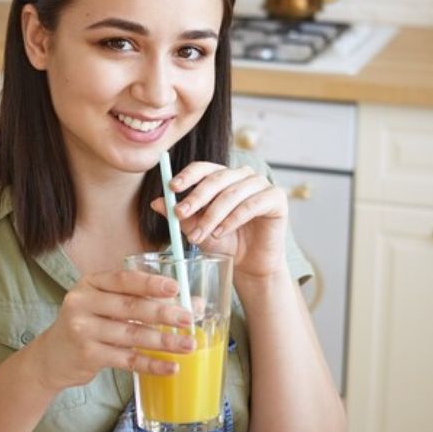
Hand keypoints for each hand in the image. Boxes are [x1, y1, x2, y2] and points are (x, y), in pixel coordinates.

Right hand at [31, 270, 196, 392]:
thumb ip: (142, 300)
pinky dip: (151, 364)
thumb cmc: (89, 324)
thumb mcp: (105, 304)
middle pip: (129, 307)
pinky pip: (126, 359)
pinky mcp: (87, 355)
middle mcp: (82, 303)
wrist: (51, 357)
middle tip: (188, 319)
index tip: (175, 288)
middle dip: (163, 313)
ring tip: (188, 345)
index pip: (123, 280)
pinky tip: (171, 367)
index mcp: (90, 283)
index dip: (150, 284)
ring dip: (163, 341)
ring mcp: (82, 330)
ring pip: (131, 335)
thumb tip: (194, 303)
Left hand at [150, 162, 288, 283]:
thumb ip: (179, 216)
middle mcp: (243, 176)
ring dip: (212, 215)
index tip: (171, 188)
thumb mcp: (196, 229)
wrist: (250, 264)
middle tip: (180, 214)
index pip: (204, 167)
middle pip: (216, 179)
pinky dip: (233, 219)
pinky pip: (251, 205)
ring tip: (199, 236)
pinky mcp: (276, 199)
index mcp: (223, 176)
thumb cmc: (224, 242)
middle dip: (196, 198)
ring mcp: (261, 185)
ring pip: (232, 194)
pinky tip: (220, 233)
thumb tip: (156, 202)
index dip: (188, 175)